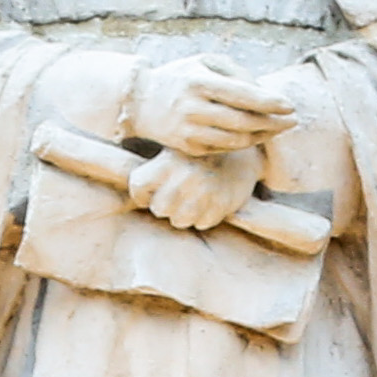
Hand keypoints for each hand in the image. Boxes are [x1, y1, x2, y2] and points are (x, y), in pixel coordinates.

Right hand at [124, 55, 296, 159]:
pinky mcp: (187, 147)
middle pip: (243, 121)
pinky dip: (244, 144)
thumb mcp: (204, 62)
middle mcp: (192, 107)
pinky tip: (257, 136)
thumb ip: (236, 72)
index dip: (270, 102)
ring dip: (262, 136)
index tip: (290, 105)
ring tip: (278, 129)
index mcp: (198, 81)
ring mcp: (188, 130)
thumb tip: (265, 92)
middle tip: (292, 121)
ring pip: (236, 139)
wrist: (142, 102)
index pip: (242, 95)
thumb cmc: (182, 77)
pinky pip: (224, 148)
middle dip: (273, 123)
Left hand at [130, 150, 258, 234]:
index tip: (150, 193)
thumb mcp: (174, 153)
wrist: (242, 154)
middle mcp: (184, 177)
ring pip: (178, 221)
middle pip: (158, 208)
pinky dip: (203, 217)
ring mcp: (204, 192)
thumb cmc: (199, 157)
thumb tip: (133, 198)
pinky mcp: (221, 204)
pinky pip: (202, 224)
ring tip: (192, 200)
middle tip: (176, 196)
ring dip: (183, 214)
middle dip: (164, 206)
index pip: (138, 187)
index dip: (142, 194)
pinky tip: (209, 202)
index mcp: (168, 162)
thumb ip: (153, 172)